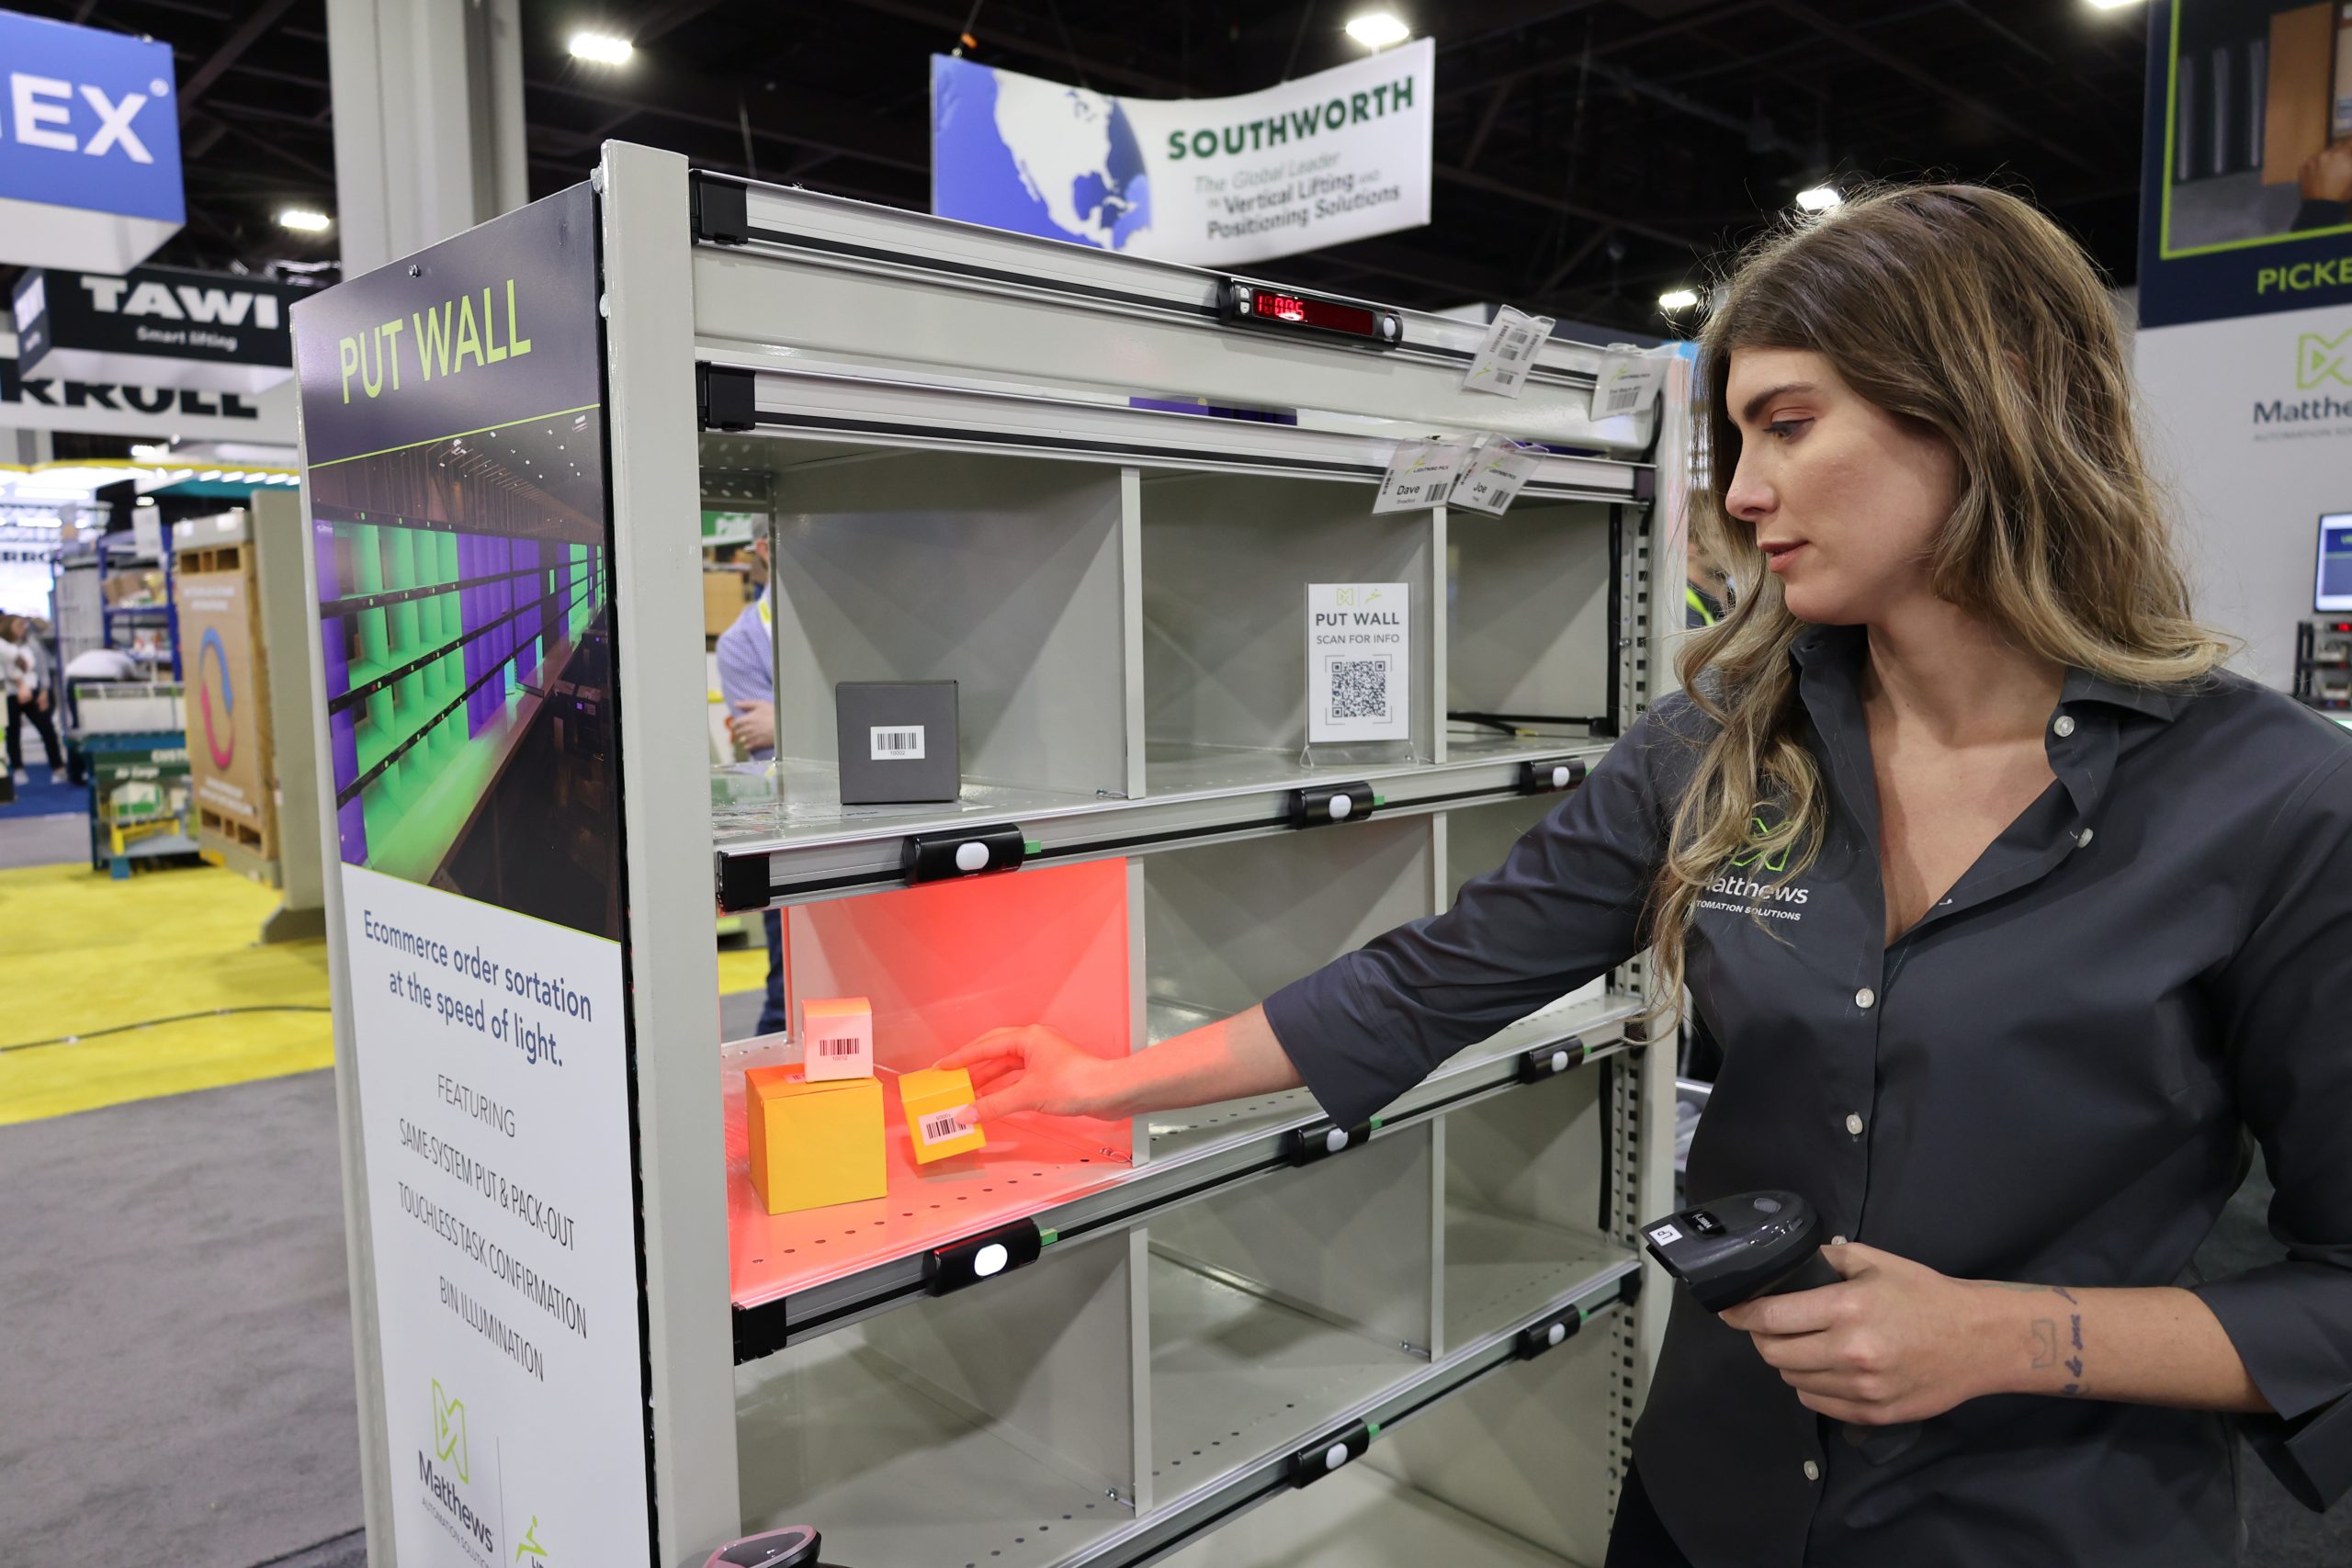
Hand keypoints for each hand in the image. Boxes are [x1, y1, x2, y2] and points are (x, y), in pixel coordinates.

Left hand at [726, 698, 774, 752]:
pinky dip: (746, 746)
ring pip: (743, 739)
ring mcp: (753, 736)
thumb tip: (736, 703)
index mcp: (747, 719)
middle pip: (738, 731)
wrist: (782, 725)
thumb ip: (747, 704)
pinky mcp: (759, 743)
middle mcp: (748, 728)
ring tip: (742, 738)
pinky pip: (749, 746)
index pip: (736, 722)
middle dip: (738, 731)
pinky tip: (746, 746)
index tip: (734, 724)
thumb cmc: (773, 713)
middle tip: (738, 731)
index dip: (735, 723)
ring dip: (741, 738)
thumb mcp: (760, 704)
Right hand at [934, 1025, 1117, 1122]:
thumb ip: (993, 1105)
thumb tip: (967, 1113)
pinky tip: (993, 1097)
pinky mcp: (1049, 1070)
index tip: (941, 1067)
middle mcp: (1034, 1041)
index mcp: (1027, 1037)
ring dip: (987, 1078)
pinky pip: (1017, 1075)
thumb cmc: (1078, 1083)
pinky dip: (1003, 1086)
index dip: (960, 1058)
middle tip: (950, 1077)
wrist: (1109, 1092)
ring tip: (967, 1093)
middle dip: (971, 1066)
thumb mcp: (1028, 1095)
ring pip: (1006, 1064)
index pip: (984, 1046)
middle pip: (993, 1050)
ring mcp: (1043, 1055)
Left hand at [1719, 1243, 1997, 1424]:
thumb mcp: (1874, 1261)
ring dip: (1788, 1362)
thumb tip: (1783, 1264)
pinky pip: (1817, 1403)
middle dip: (1762, 1337)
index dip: (1742, 1313)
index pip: (1771, 1317)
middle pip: (1774, 1353)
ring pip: (1792, 1380)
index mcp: (1848, 1308)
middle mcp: (1850, 1352)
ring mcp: (1861, 1389)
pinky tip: (1825, 1368)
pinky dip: (1811, 1385)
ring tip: (1802, 1344)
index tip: (1729, 1309)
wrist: (1978, 1341)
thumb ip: (1825, 1259)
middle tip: (1770, 1325)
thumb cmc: (1924, 1295)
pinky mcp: (1872, 1415)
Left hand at [2301, 142, 2351, 205]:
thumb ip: (2350, 161)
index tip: (2349, 154)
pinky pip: (2313, 161)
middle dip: (2341, 154)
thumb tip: (2348, 160)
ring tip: (2329, 172)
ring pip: (2324, 154)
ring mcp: (2313, 159)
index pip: (2350, 142)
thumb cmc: (2343, 192)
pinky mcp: (2303, 167)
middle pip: (2337, 147)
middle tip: (2341, 165)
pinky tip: (2319, 176)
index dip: (2350, 148)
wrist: (2321, 207)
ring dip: (2328, 159)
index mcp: (2342, 154)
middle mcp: (2326, 153)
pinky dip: (2317, 166)